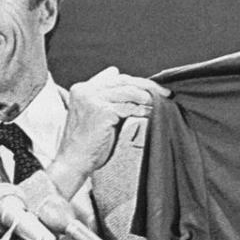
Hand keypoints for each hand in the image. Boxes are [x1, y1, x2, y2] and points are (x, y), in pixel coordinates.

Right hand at [48, 67, 168, 196]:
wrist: (74, 162)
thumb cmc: (88, 143)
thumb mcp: (98, 116)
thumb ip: (111, 100)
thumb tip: (130, 86)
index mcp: (82, 88)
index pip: (115, 78)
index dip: (137, 82)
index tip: (153, 88)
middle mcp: (85, 90)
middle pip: (123, 81)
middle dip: (147, 86)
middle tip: (165, 93)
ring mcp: (92, 99)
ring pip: (128, 92)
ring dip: (148, 97)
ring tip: (162, 102)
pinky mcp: (101, 111)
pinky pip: (129, 107)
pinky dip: (143, 110)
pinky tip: (152, 113)